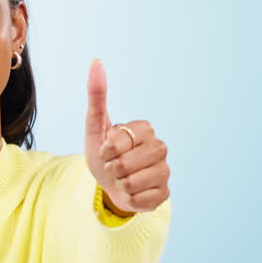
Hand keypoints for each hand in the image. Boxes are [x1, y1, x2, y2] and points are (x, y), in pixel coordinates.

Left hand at [83, 59, 170, 214]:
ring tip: (123, 179)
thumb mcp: (95, 125)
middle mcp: (160, 147)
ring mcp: (165, 171)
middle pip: (126, 165)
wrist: (108, 184)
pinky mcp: (165, 193)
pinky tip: (133, 192)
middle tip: (114, 167)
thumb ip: (97, 95)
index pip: (117, 142)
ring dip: (120, 184)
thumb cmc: (103, 152)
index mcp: (146, 129)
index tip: (107, 150)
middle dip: (112, 169)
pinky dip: (130, 199)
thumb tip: (96, 61)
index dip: (105, 151)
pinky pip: (141, 201)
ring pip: (133, 183)